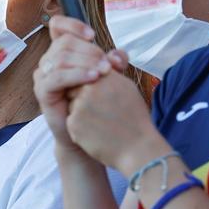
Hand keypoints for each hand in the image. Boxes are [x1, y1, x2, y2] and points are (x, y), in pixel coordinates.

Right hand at [33, 17, 111, 151]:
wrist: (86, 133)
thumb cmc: (95, 102)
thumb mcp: (109, 77)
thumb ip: (114, 63)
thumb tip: (117, 54)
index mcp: (61, 52)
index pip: (58, 26)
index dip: (73, 25)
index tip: (93, 35)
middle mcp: (49, 61)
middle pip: (64, 42)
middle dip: (89, 50)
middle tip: (108, 64)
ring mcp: (43, 76)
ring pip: (61, 57)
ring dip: (85, 61)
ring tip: (104, 71)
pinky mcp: (42, 92)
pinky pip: (57, 77)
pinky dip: (77, 74)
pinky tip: (94, 78)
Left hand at [67, 53, 167, 172]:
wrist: (138, 149)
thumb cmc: (134, 118)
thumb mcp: (127, 88)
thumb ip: (110, 72)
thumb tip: (103, 58)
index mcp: (105, 76)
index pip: (85, 72)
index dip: (91, 85)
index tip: (103, 99)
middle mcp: (91, 88)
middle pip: (75, 87)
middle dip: (83, 98)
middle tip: (103, 112)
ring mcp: (80, 106)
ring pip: (71, 103)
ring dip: (80, 112)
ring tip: (101, 123)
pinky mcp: (73, 124)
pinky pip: (70, 120)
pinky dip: (79, 127)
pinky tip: (96, 133)